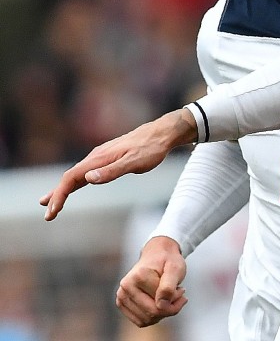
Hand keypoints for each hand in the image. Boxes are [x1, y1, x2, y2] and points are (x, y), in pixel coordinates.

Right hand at [40, 108, 198, 220]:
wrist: (162, 132)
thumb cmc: (151, 149)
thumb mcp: (134, 162)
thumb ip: (112, 171)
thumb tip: (88, 179)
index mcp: (99, 158)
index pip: (71, 178)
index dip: (59, 195)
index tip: (52, 211)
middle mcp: (96, 156)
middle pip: (70, 177)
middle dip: (57, 196)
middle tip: (48, 215)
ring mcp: (101, 156)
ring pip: (77, 174)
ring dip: (63, 190)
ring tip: (51, 203)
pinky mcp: (108, 157)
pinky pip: (86, 171)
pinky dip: (76, 182)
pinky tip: (75, 186)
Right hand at [116, 236, 188, 326]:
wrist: (157, 254)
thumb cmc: (168, 261)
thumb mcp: (176, 268)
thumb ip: (169, 286)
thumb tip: (161, 305)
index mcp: (139, 277)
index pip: (160, 304)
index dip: (176, 300)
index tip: (182, 289)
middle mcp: (126, 287)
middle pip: (151, 314)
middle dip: (170, 308)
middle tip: (179, 295)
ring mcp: (121, 296)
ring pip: (145, 320)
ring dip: (162, 313)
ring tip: (169, 298)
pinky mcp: (121, 303)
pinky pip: (140, 321)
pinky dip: (153, 316)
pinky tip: (160, 303)